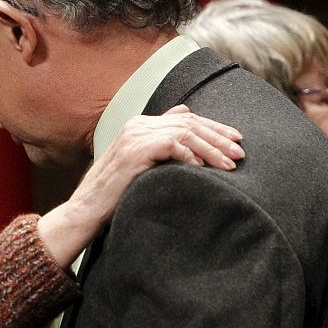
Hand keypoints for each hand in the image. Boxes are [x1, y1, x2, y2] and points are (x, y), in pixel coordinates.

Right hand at [39, 105, 243, 265]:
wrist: (86, 209)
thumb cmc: (114, 193)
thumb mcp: (139, 164)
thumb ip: (159, 144)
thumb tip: (185, 120)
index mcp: (139, 125)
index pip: (185, 118)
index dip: (214, 128)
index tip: (235, 141)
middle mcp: (137, 125)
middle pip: (189, 122)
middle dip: (219, 136)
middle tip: (240, 153)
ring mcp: (134, 136)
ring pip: (184, 132)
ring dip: (211, 148)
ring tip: (229, 164)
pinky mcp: (134, 151)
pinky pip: (171, 144)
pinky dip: (190, 155)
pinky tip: (203, 168)